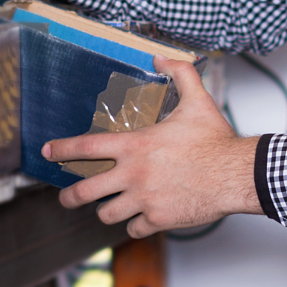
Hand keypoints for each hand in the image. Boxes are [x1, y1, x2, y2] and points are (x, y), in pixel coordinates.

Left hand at [46, 59, 262, 237]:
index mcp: (135, 146)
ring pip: (107, 214)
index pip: (86, 147)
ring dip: (106, 210)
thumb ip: (179, 74)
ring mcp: (144, 199)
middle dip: (69, 196)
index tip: (49, 151)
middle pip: (85, 190)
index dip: (62, 149)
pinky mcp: (158, 219)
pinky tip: (141, 217)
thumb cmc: (216, 141)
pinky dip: (135, 224)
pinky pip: (134, 228)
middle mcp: (133, 174)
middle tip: (66, 197)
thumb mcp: (197, 101)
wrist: (237, 174)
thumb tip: (161, 58)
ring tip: (108, 207)